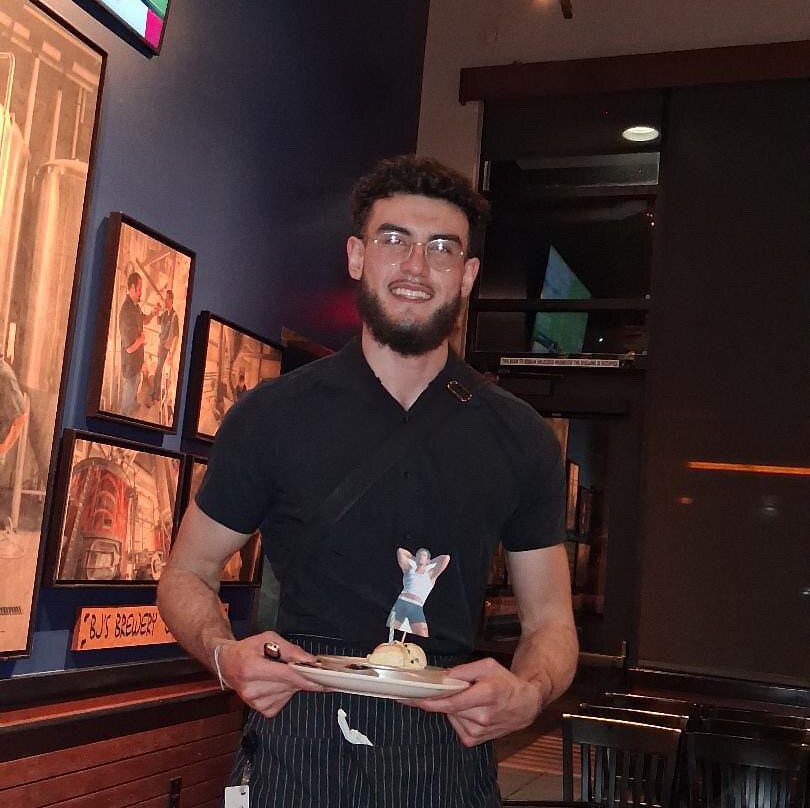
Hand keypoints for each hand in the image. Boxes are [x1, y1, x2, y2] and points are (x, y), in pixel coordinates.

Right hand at [217, 631, 325, 717]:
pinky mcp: (261, 710)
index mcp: (251, 668)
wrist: (227, 664)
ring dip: (292, 683)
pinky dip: (285, 691)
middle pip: (290, 685)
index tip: (323, 681)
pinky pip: (284, 701)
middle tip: (304, 667)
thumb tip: (309, 661)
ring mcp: (255, 702)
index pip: (286, 675)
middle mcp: (251, 689)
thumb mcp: (268, 638)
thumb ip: (290, 650)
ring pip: (289, 693)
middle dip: (301, 676)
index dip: (306, 677)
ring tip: (279, 672)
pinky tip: (276, 683)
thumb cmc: (246, 650)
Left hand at [405, 657, 542, 746]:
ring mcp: (479, 731)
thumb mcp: (487, 666)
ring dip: (453, 707)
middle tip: (442, 689)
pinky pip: (456, 726)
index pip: (450, 702)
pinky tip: (470, 711)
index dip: (429, 701)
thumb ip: (463, 670)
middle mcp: (482, 716)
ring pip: (451, 716)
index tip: (411, 698)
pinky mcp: (475, 740)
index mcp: (486, 694)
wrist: (525, 704)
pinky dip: (457, 717)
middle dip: (440, 698)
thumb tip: (443, 677)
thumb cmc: (505, 682)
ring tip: (469, 699)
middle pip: (448, 709)